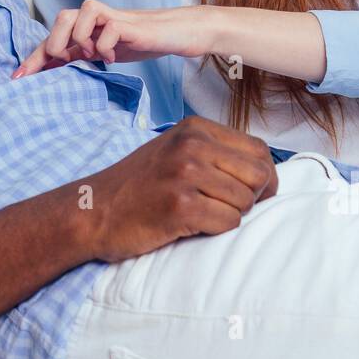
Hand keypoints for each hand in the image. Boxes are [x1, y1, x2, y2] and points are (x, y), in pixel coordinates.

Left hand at [13, 0, 215, 76]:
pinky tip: (113, 57)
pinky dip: (106, 46)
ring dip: (81, 39)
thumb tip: (48, 70)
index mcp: (83, 25)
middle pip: (62, 17)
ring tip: (93, 56)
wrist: (170, 33)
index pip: (52, 39)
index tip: (17, 79)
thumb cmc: (134, 41)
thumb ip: (77, 56)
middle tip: (64, 63)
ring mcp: (110, 17)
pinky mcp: (128, 23)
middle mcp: (93, 17)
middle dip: (54, 44)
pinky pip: (108, 29)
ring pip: (80, 14)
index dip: (34, 58)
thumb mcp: (100, 52)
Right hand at [77, 116, 277, 262]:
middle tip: (227, 208)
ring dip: (231, 215)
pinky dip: (216, 230)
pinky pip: (228, 222)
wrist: (92, 211)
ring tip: (202, 215)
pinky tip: (191, 225)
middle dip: (253, 199)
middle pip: (259, 175)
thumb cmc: (138, 187)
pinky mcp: (180, 205)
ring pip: (246, 201)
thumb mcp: (175, 152)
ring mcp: (185, 173)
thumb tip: (266, 174)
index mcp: (196, 128)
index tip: (251, 194)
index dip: (264, 177)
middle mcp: (192, 145)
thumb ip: (215, 153)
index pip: (259, 150)